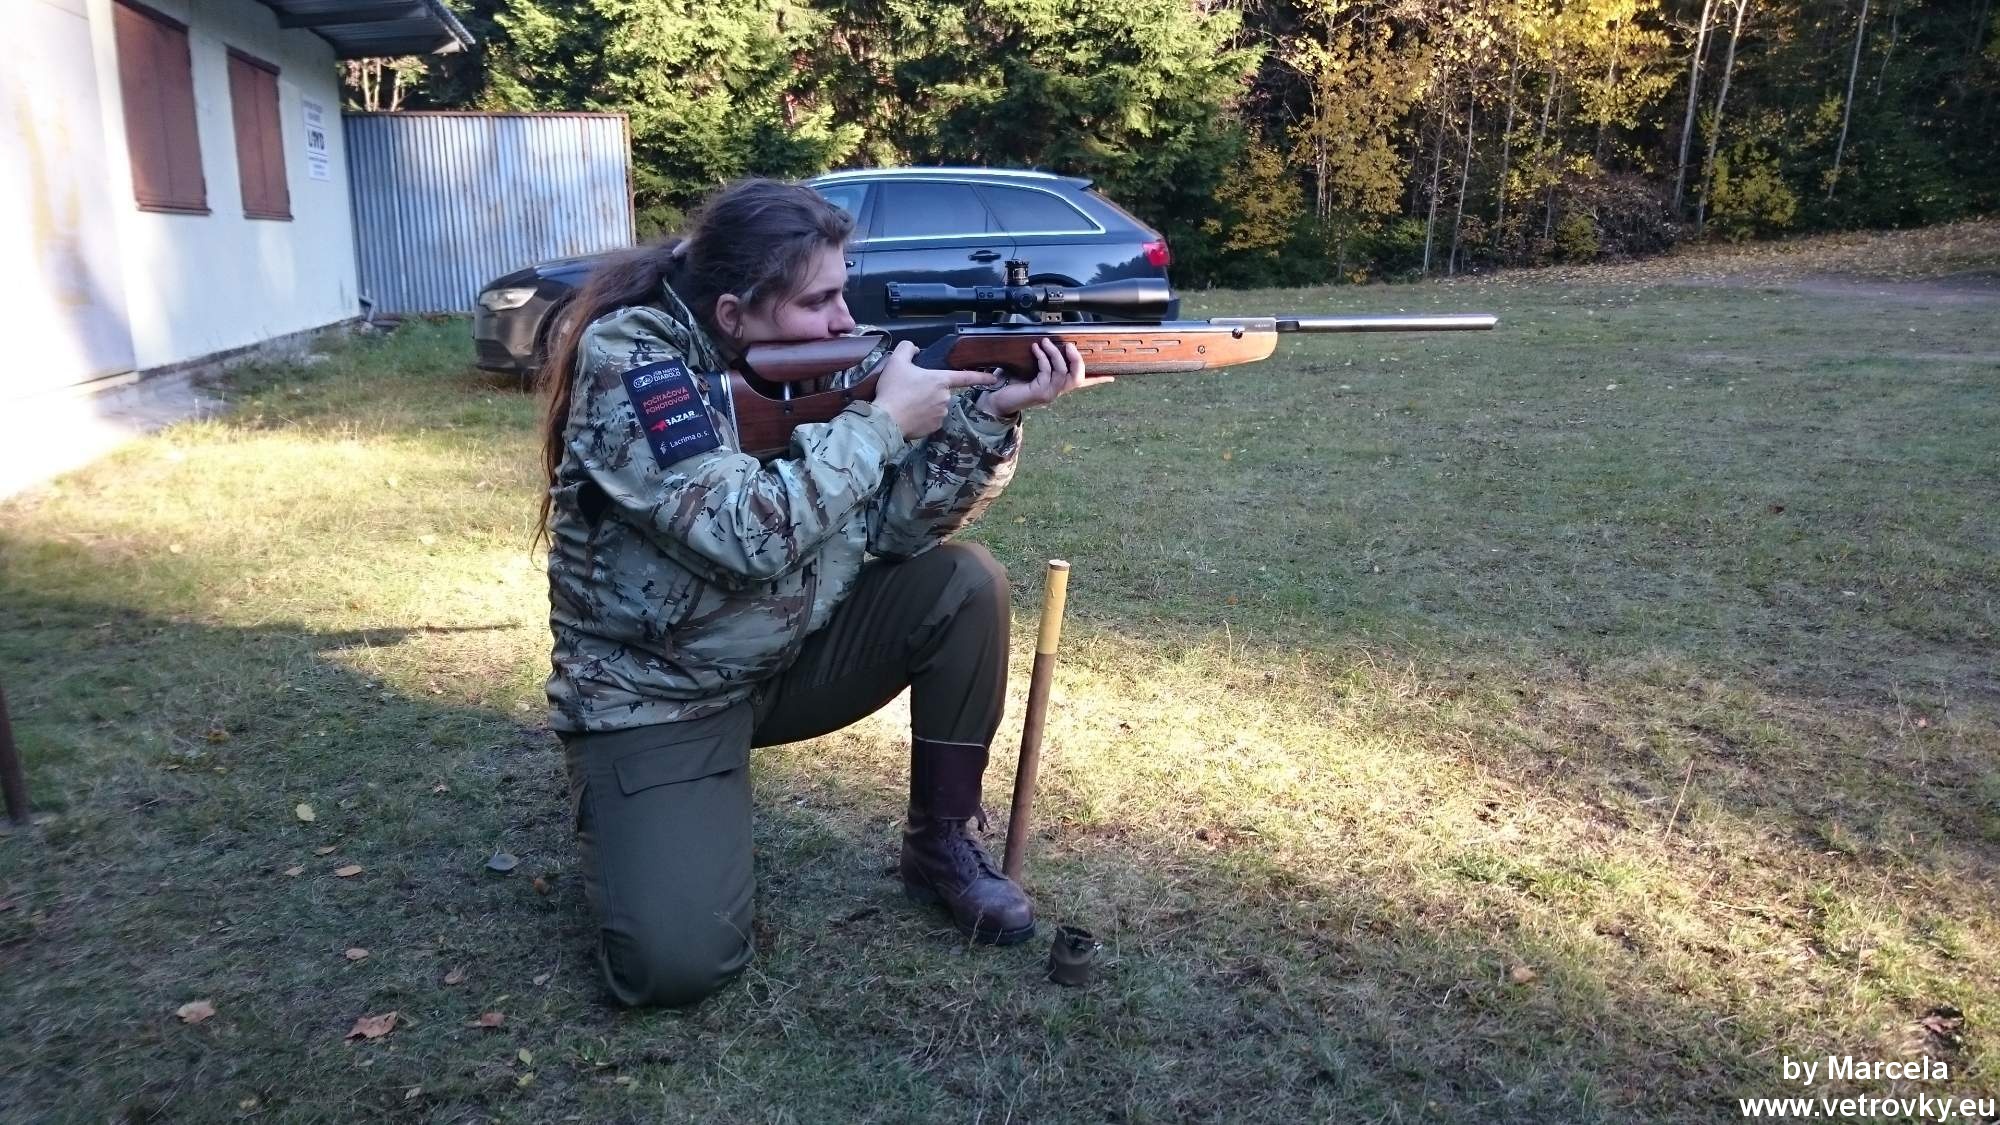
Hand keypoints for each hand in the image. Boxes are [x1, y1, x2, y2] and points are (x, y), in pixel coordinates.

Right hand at [872, 341, 999, 439]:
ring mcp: (941, 414)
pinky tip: (910, 415)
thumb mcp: (896, 362)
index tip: (994, 378)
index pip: (966, 377)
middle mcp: (945, 398)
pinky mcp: (934, 427)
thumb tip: (914, 349)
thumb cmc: (893, 390)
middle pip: (942, 391)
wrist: (886, 420)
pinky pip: (931, 419)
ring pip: (936, 405)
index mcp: (940, 380)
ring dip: (926, 404)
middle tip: (910, 390)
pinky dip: (922, 417)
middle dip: (929, 390)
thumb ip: (907, 349)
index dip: (982, 376)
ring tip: (907, 403)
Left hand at [978, 337, 1114, 417]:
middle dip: (1076, 360)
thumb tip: (1049, 341)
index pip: (1083, 384)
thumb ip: (1044, 361)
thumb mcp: (1031, 369)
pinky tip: (1036, 349)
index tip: (1113, 377)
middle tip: (1069, 345)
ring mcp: (1049, 394)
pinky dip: (1043, 358)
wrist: (996, 400)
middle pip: (1078, 378)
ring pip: (1062, 373)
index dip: (1098, 380)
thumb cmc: (1012, 383)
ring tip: (1046, 342)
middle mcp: (1057, 392)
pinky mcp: (1039, 393)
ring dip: (1055, 354)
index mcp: (1058, 386)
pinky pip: (1047, 372)